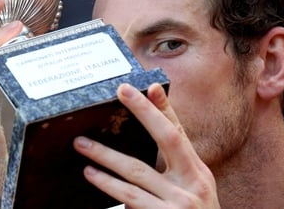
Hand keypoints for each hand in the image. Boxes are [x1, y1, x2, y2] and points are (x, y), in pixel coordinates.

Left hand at [73, 83, 219, 207]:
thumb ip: (174, 160)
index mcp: (199, 173)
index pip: (179, 133)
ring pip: (136, 177)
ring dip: (106, 159)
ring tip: (85, 148)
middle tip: (119, 93)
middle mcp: (193, 186)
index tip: (146, 86)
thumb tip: (155, 119)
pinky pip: (130, 203)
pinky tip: (94, 178)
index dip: (163, 108)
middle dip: (143, 113)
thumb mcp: (192, 187)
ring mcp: (179, 207)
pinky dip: (111, 190)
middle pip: (165, 140)